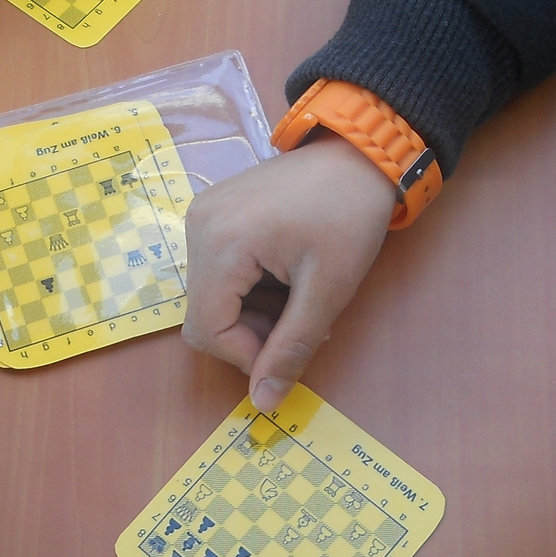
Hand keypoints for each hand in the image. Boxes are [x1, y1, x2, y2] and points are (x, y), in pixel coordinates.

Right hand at [182, 135, 396, 410]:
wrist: (358, 153)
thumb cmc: (350, 217)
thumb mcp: (328, 290)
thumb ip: (291, 349)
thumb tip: (262, 403)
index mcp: (221, 245)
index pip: (207, 331)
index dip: (247, 355)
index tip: (292, 347)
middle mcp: (197, 227)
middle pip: (205, 315)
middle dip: (252, 332)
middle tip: (304, 320)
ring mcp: (201, 215)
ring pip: (211, 296)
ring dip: (253, 310)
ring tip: (299, 294)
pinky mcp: (211, 211)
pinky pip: (215, 269)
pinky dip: (248, 286)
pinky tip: (284, 272)